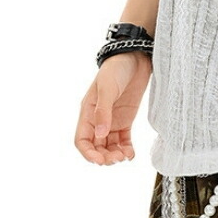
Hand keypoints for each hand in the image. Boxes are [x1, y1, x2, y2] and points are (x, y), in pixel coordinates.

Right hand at [74, 51, 152, 165]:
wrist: (135, 57)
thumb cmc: (116, 69)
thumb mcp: (107, 89)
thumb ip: (103, 112)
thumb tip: (100, 135)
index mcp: (88, 112)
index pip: (82, 140)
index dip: (88, 153)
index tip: (99, 160)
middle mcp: (98, 119)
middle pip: (96, 146)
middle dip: (104, 157)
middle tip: (115, 159)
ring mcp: (112, 120)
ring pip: (109, 146)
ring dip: (115, 154)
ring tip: (124, 157)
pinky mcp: (126, 119)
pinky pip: (123, 139)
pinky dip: (126, 148)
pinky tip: (131, 154)